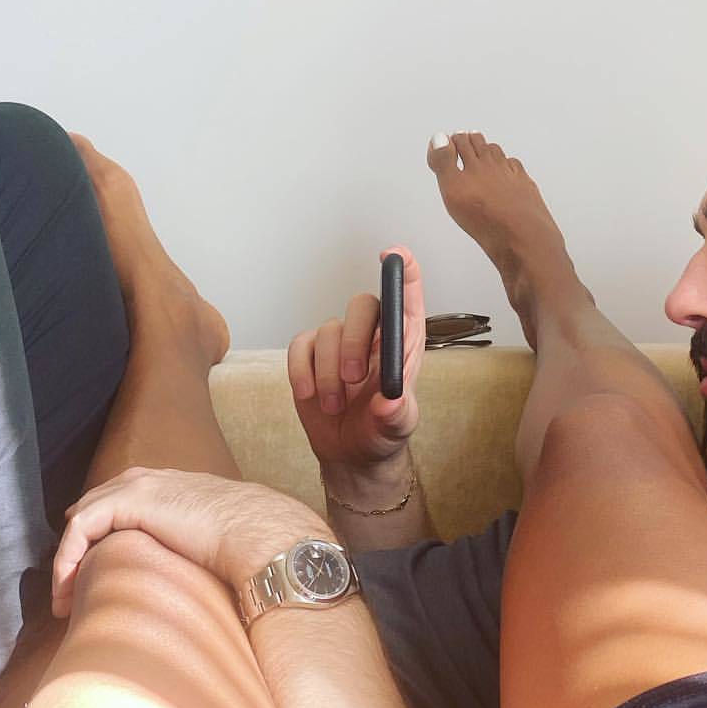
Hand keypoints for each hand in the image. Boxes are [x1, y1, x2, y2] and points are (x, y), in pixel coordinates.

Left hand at [51, 466, 329, 616]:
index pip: (122, 498)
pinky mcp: (131, 500)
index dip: (100, 532)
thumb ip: (196, 547)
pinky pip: (82, 527)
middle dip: (77, 543)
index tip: (91, 573)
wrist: (257, 531)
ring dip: (69, 557)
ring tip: (65, 598)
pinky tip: (68, 589)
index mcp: (173, 486)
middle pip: (95, 502)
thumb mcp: (213, 541)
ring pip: (84, 515)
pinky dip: (68, 558)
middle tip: (70, 586)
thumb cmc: (245, 544)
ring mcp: (140, 485)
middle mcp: (153, 478)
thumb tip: (197, 584)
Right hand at [287, 245, 426, 476]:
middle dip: (356, 339)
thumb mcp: (397, 428)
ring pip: (329, 329)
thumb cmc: (382, 431)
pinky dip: (302, 372)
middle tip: (354, 378)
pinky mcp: (310, 353)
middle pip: (363, 305)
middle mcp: (373, 332)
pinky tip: (311, 396)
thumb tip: (389, 401)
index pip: (406, 295)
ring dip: (329, 372)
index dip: (403, 270)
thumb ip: (396, 414)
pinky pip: (300, 346)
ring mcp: (339, 340)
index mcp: (403, 340)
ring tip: (335, 407)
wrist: (350, 453)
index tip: (393, 255)